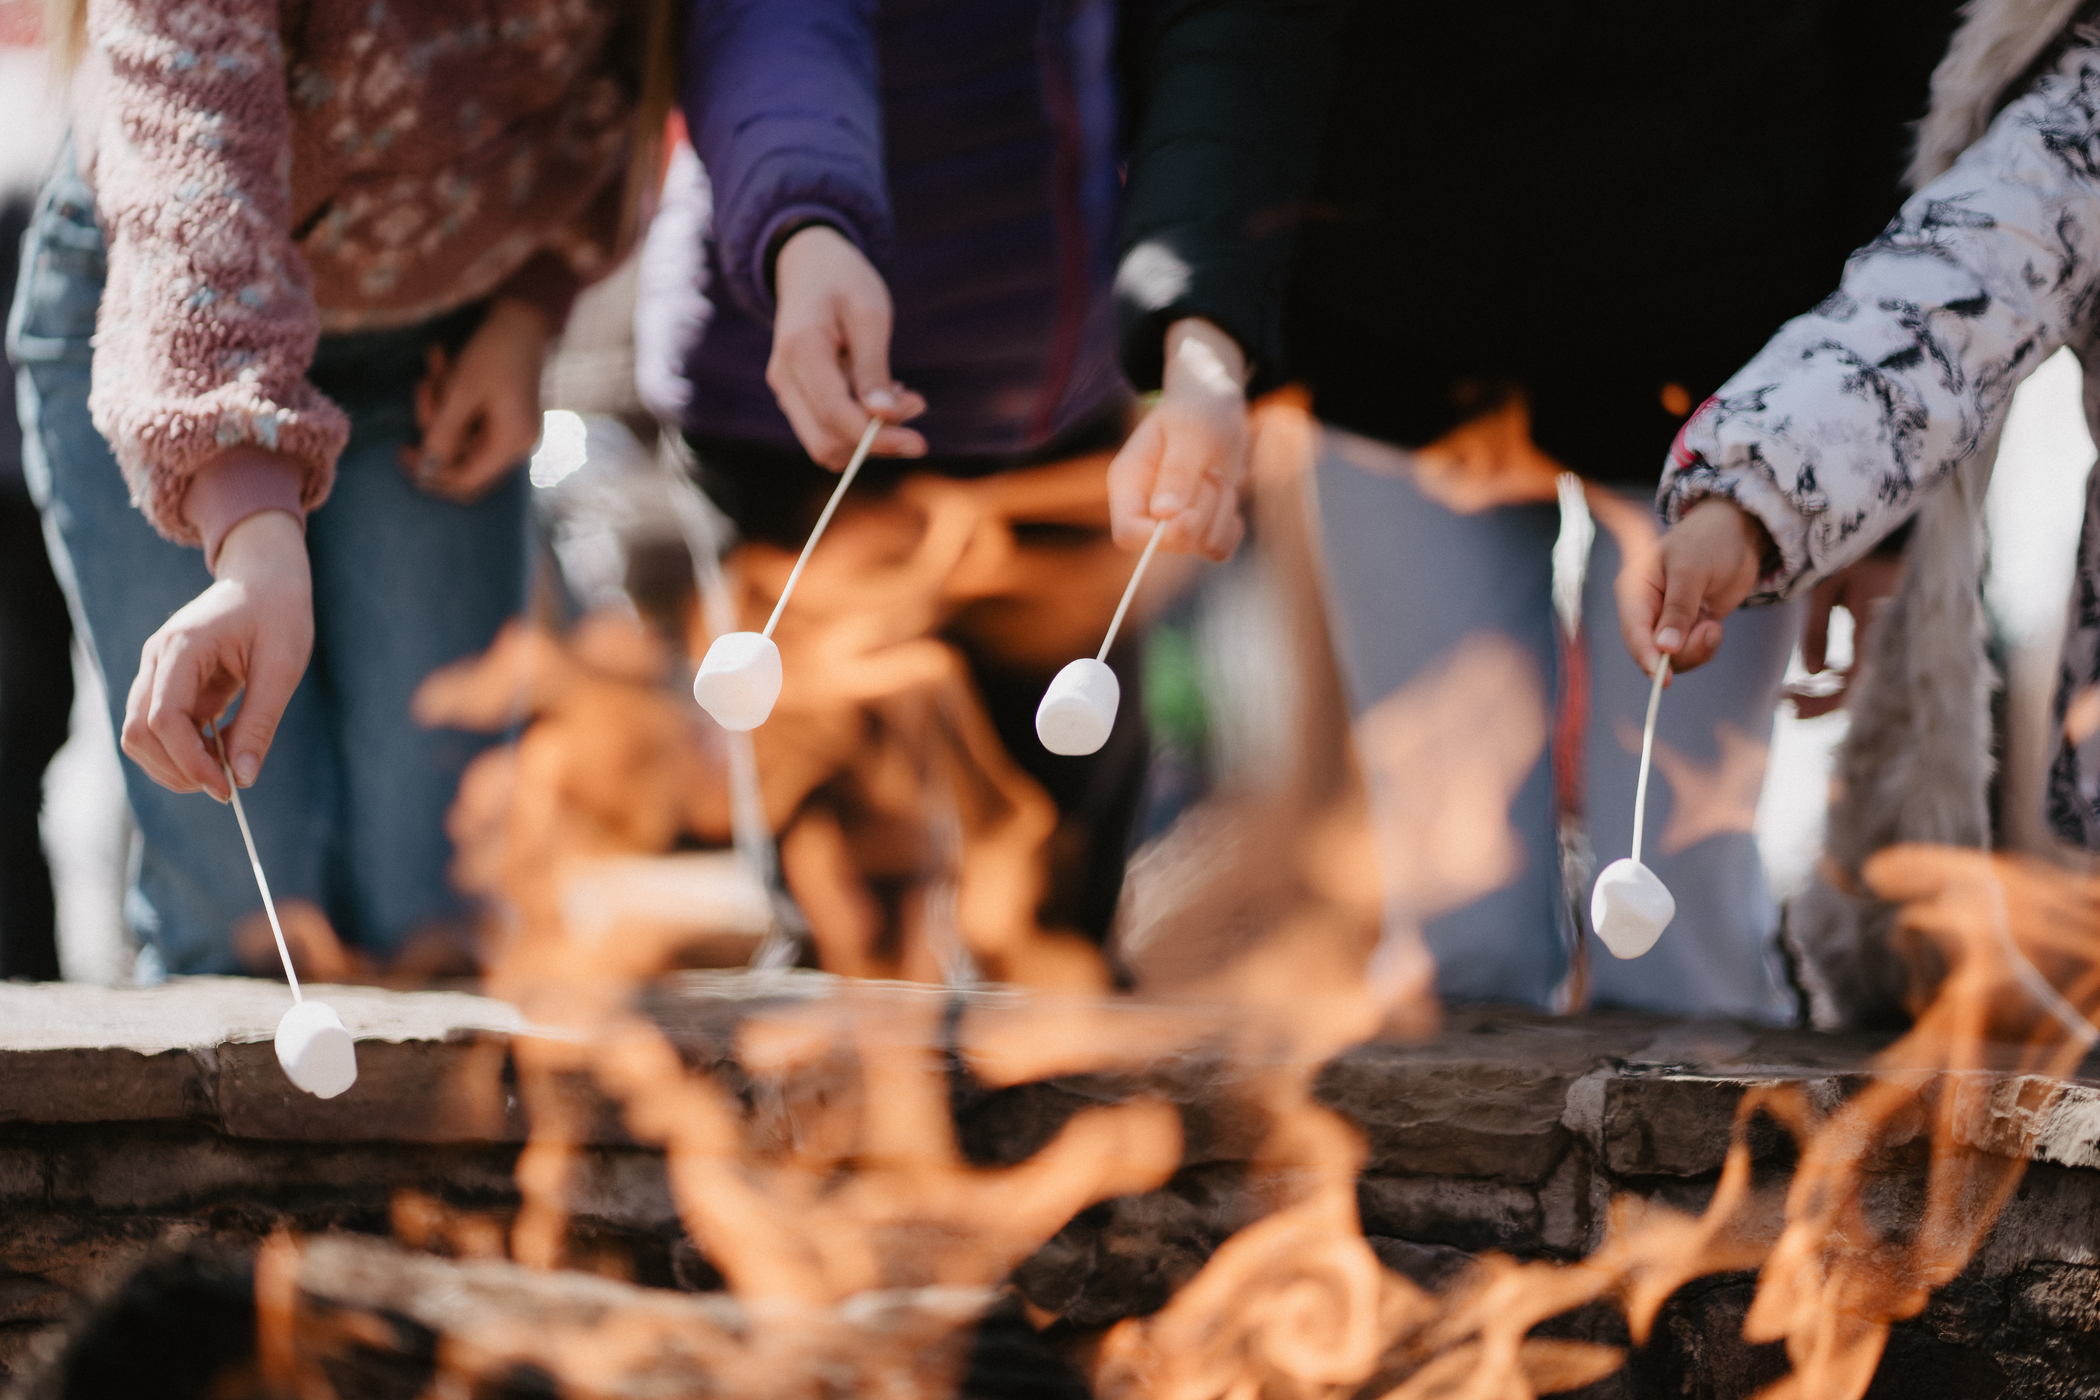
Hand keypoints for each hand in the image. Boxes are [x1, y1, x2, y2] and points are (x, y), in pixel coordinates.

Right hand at [123, 511, 313, 797]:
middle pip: (138, 732)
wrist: (265, 577)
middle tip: (224, 787)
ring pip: (140, 734)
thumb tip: (242, 778)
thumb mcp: (282, 667)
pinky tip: (219, 752)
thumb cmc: (278, 613)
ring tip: (223, 772)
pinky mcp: (167, 681)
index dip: (189, 761)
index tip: (226, 788)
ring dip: (174, 764)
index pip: (163, 719)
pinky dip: (182, 749)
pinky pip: (160, 726)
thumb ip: (259, 722)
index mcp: (182, 648)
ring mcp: (157, 669)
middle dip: (176, 769)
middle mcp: (157, 658)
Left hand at [405, 297, 552, 502]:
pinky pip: (468, 419)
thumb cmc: (495, 352)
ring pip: (460, 435)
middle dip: (434, 427)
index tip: (403, 451)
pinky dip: (451, 397)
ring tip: (436, 366)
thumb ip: (443, 432)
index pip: (466, 482)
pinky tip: (444, 362)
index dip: (432, 473)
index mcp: (511, 444)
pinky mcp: (503, 415)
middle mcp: (515, 444)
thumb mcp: (462, 391)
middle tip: (423, 389)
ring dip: (440, 404)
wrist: (523, 318)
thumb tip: (426, 468)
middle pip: (461, 458)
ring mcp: (510, 430)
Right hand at [769, 224, 927, 466]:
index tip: (920, 444)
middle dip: (876, 439)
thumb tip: (886, 419)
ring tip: (902, 393)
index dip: (877, 438)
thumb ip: (874, 368)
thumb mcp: (870, 314)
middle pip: (826, 443)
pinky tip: (881, 394)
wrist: (809, 266)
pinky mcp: (796, 397)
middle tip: (917, 403)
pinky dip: (860, 425)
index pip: (834, 414)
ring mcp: (786, 390)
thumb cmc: (844, 282)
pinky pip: (828, 430)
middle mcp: (784, 377)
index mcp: (801, 350)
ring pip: (827, 443)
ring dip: (871, 433)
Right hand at [1107, 317, 1249, 559]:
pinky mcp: (1199, 527)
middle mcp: (1146, 507)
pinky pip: (1218, 549)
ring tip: (1218, 473)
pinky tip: (1230, 494)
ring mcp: (1173, 521)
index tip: (1191, 515)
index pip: (1127, 534)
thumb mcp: (1191, 432)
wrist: (1217, 405)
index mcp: (1127, 483)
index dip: (1158, 536)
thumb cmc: (1199, 409)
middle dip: (1202, 510)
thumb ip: (1177, 472)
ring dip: (1221, 511)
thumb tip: (1163, 514)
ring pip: (1200, 545)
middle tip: (1211, 470)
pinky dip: (1232, 525)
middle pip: (1171, 543)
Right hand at [1616, 495, 1770, 677]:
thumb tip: (1664, 647)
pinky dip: (1706, 647)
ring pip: (1672, 657)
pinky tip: (1715, 625)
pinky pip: (1690, 653)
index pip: (1634, 631)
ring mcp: (1664, 621)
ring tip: (1714, 624)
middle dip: (1682, 651)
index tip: (1664, 679)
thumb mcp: (1692, 571)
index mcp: (1634, 589)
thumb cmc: (1708, 542)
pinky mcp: (1685, 629)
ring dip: (1698, 648)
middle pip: (1652, 651)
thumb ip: (1679, 609)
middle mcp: (1644, 609)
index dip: (1647, 657)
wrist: (1737, 534)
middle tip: (1711, 630)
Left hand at [1789, 551, 1905, 716]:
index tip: (1788, 704)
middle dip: (1821, 702)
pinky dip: (1842, 674)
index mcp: (1879, 629)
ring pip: (1864, 682)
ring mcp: (1895, 640)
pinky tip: (1818, 672)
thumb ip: (1817, 630)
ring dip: (1829, 691)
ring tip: (1793, 692)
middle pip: (1860, 691)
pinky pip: (1868, 666)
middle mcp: (1893, 640)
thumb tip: (1811, 672)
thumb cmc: (1856, 553)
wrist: (1891, 531)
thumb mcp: (1827, 587)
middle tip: (1786, 703)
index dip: (1821, 703)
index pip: (1853, 684)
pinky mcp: (1891, 635)